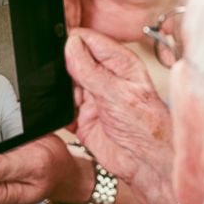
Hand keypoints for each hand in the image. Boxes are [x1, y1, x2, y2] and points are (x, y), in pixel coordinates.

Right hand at [65, 28, 175, 203]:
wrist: (145, 164)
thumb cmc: (147, 127)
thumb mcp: (117, 93)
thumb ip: (91, 70)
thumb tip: (71, 44)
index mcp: (119, 63)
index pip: (89, 40)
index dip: (72, 41)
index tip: (57, 47)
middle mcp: (104, 77)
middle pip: (72, 60)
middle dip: (63, 68)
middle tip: (68, 82)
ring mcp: (92, 97)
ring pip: (64, 84)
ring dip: (60, 90)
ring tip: (74, 102)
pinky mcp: (81, 117)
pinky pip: (60, 107)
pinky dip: (57, 110)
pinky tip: (67, 113)